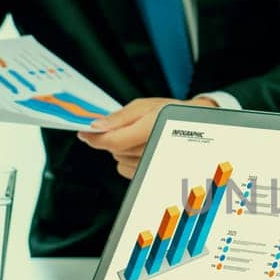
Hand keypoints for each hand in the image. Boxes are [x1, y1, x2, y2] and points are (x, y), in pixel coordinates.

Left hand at [77, 96, 218, 178]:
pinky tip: (137, 148)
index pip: (113, 141)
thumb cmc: (171, 112)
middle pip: (114, 150)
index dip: (94, 137)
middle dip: (111, 137)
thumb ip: (119, 117)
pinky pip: (124, 169)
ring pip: (118, 159)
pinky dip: (124, 159)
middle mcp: (153, 150)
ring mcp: (153, 165)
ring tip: (136, 136)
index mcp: (151, 130)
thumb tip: (97, 126)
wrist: (196, 125)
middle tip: (124, 126)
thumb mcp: (144, 106)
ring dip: (119, 148)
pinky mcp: (151, 174)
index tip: (84, 131)